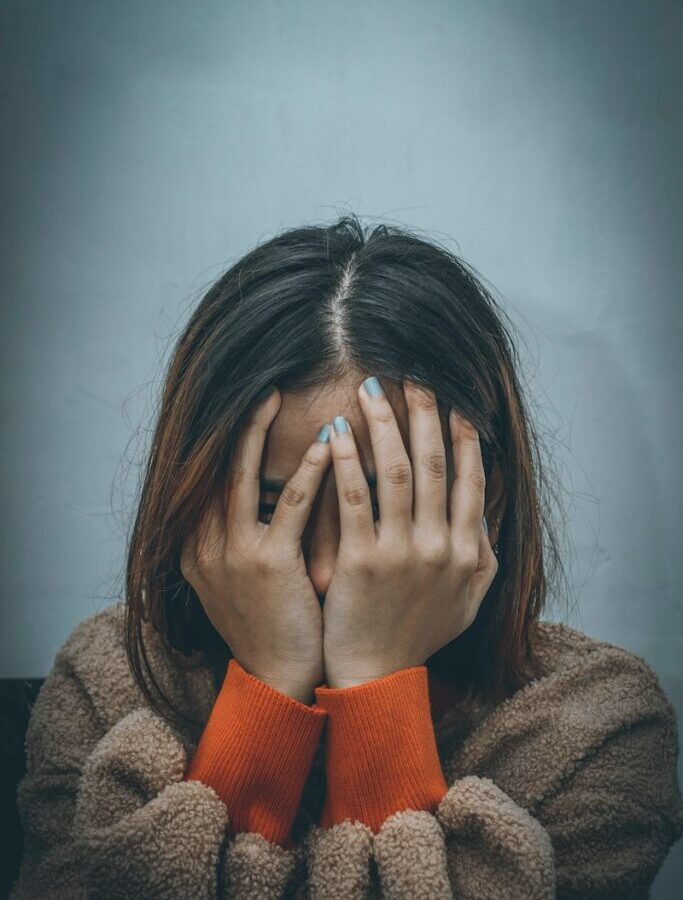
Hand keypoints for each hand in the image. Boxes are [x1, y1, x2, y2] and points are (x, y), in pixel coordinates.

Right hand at [180, 387, 331, 703]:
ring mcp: (233, 554)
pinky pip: (289, 506)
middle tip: (260, 385)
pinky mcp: (268, 564)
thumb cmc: (272, 625)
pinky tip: (327, 444)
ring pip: (242, 476)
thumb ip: (244, 536)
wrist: (277, 679)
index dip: (226, 440)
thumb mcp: (242, 579)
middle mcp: (206, 545)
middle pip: (216, 468)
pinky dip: (308, 472)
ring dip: (259, 432)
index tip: (248, 406)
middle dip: (237, 425)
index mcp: (199, 547)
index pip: (208, 479)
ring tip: (277, 395)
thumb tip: (267, 494)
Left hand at [322, 377, 498, 688]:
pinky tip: (336, 431)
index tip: (453, 402)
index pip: (470, 479)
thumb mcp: (466, 602)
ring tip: (371, 390)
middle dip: (424, 414)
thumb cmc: (418, 636)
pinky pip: (354, 499)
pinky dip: (347, 461)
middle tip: (412, 376)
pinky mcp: (362, 561)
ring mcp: (402, 552)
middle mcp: (440, 546)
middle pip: (433, 464)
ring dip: (385, 425)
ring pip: (396, 472)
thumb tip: (481, 513)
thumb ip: (482, 556)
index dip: (463, 436)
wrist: (376, 677)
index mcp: (467, 551)